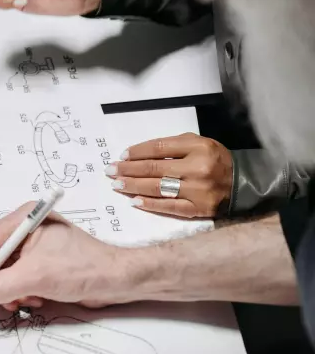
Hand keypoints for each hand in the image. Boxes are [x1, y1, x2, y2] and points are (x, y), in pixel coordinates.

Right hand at [0, 203, 133, 314]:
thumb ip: (0, 284)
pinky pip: (18, 279)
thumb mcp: (36, 277)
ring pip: (4, 271)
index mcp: (24, 220)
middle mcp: (26, 230)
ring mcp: (35, 248)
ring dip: (7, 291)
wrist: (119, 281)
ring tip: (18, 303)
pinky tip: (33, 300)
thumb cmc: (81, 269)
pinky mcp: (43, 264)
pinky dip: (20, 293)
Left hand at [107, 133, 232, 217]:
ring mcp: (198, 191)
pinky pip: (170, 207)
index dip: (136, 152)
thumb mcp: (199, 143)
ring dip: (133, 186)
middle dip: (128, 170)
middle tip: (110, 171)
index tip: (121, 156)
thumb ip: (173, 146)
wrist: (243, 184)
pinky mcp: (199, 209)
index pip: (158, 149)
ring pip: (158, 188)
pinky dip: (150, 204)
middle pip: (154, 169)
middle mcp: (197, 168)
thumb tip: (138, 154)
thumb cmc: (215, 160)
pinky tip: (134, 201)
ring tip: (116, 185)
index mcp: (198, 147)